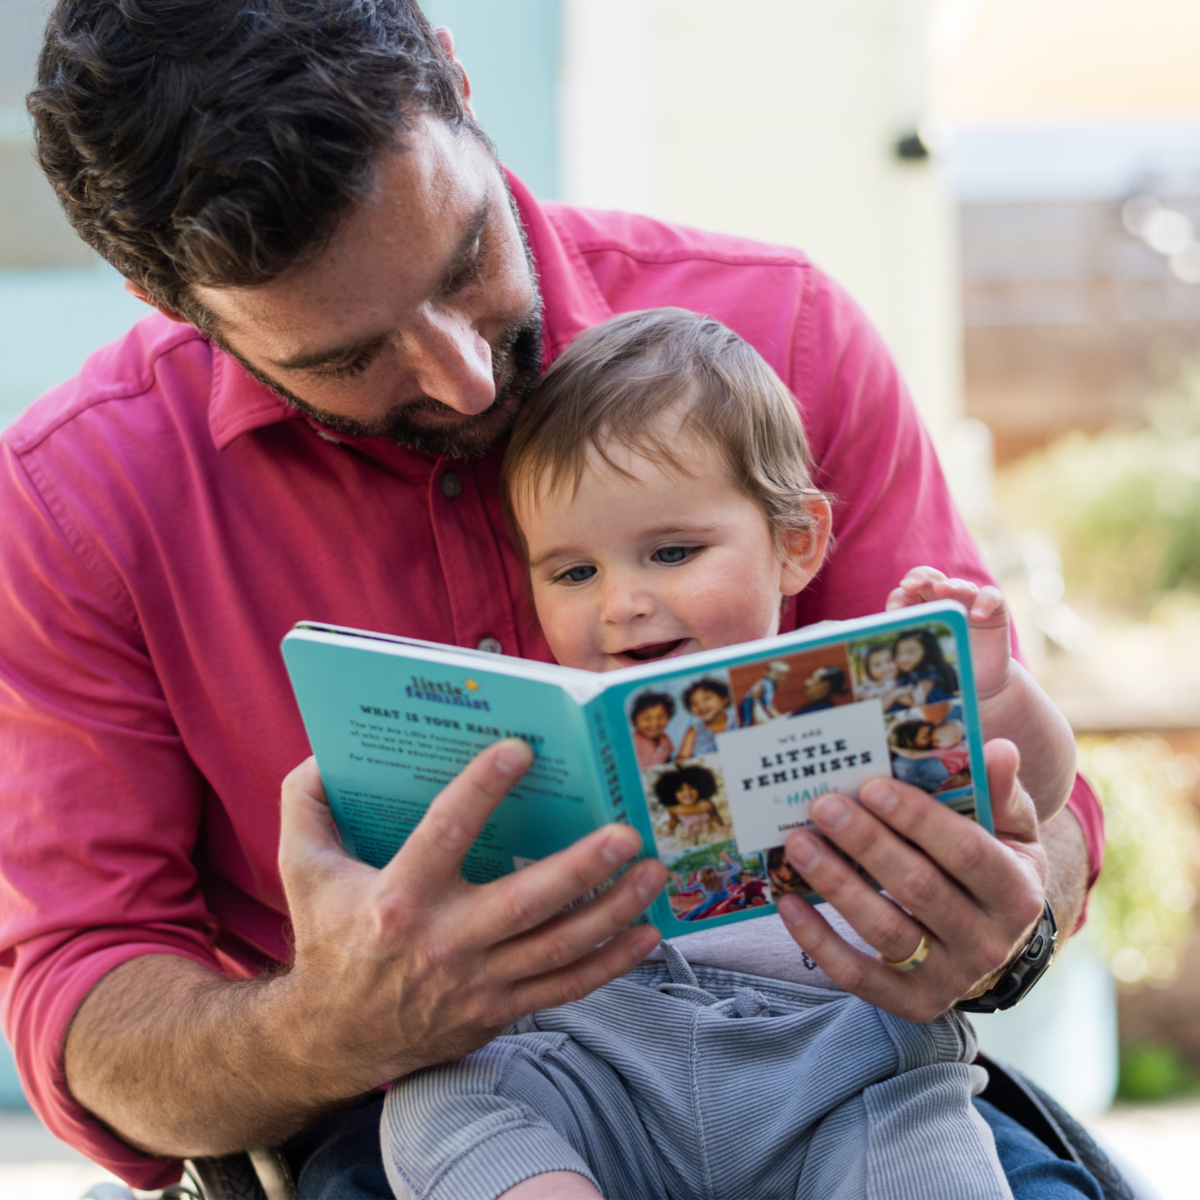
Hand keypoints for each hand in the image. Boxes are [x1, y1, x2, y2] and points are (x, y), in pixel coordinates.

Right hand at [276, 740, 665, 1095]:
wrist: (330, 1040)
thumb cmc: (327, 939)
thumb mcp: (301, 868)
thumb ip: (307, 804)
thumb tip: (326, 751)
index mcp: (396, 898)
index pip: (445, 834)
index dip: (481, 789)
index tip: (520, 750)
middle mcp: (442, 943)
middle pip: (525, 901)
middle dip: (581, 867)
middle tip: (626, 831)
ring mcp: (476, 984)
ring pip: (558, 946)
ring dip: (613, 910)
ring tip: (653, 871)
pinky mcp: (498, 1012)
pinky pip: (566, 989)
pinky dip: (611, 964)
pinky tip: (647, 933)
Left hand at [776, 739, 1045, 1021]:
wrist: (995, 944)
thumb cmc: (992, 869)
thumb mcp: (1010, 833)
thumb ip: (1001, 793)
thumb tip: (999, 749)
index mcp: (1017, 893)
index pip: (967, 852)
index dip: (919, 819)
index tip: (872, 786)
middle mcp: (988, 943)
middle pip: (920, 889)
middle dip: (867, 844)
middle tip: (823, 806)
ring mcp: (949, 979)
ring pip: (886, 930)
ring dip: (837, 885)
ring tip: (798, 843)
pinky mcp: (910, 1004)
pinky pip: (857, 976)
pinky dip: (819, 941)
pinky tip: (788, 902)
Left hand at [886, 566, 1012, 701]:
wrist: (982, 682)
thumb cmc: (948, 666)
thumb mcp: (925, 656)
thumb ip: (910, 644)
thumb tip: (883, 642)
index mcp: (923, 607)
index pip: (907, 593)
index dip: (899, 598)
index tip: (892, 612)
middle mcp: (946, 599)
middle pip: (930, 579)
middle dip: (918, 578)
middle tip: (907, 586)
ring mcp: (970, 602)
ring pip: (961, 585)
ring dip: (951, 586)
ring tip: (942, 590)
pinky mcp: (995, 611)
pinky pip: (992, 597)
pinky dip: (984, 602)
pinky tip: (976, 615)